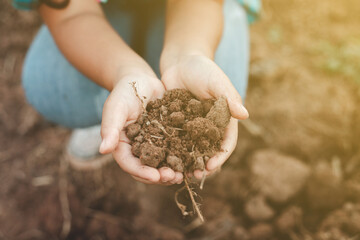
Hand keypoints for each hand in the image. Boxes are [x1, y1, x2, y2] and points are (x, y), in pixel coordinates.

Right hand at [99, 72, 182, 184]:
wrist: (141, 80)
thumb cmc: (124, 92)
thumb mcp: (116, 107)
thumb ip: (110, 127)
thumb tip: (103, 150)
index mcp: (122, 145)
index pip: (129, 164)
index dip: (142, 172)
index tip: (155, 177)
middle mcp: (137, 148)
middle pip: (147, 168)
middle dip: (160, 176)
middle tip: (173, 177)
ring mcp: (153, 144)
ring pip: (162, 163)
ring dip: (172, 171)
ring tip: (184, 174)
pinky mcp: (167, 137)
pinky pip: (174, 150)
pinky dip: (182, 157)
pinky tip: (192, 159)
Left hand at [161, 54, 248, 178]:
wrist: (181, 61)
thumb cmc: (203, 69)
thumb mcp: (216, 82)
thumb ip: (229, 97)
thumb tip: (245, 115)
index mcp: (224, 118)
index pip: (226, 141)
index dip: (220, 155)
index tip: (210, 166)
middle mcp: (209, 125)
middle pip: (209, 149)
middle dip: (203, 163)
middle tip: (194, 175)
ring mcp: (193, 125)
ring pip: (192, 148)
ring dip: (187, 161)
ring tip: (179, 172)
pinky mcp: (177, 122)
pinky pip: (176, 139)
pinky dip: (172, 149)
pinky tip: (164, 158)